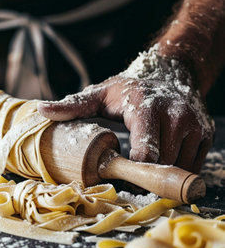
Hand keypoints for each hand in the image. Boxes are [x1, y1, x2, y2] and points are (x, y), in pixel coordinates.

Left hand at [38, 48, 213, 172]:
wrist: (169, 75)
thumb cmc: (128, 90)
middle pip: (162, 163)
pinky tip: (162, 157)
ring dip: (161, 172)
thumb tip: (41, 110)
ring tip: (145, 162)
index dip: (132, 168)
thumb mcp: (98, 94)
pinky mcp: (206, 133)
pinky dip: (177, 168)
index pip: (145, 151)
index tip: (119, 171)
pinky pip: (193, 164)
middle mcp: (175, 114)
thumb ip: (72, 105)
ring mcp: (195, 124)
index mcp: (145, 106)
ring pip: (179, 167)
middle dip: (144, 172)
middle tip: (129, 170)